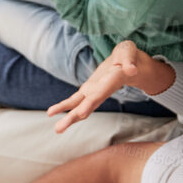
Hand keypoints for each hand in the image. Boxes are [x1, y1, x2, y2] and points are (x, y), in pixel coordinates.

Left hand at [47, 41, 174, 133]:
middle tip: (58, 129)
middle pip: (86, 106)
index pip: (99, 94)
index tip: (80, 114)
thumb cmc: (128, 56)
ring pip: (79, 106)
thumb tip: (131, 70)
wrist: (127, 63)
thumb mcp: (129, 53)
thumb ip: (129, 61)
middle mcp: (101, 91)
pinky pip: (75, 100)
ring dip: (67, 118)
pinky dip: (64, 106)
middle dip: (72, 117)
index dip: (90, 104)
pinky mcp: (88, 90)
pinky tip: (52, 113)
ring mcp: (94, 92)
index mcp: (111, 81)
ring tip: (57, 129)